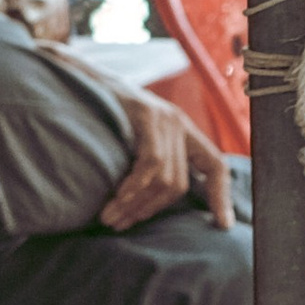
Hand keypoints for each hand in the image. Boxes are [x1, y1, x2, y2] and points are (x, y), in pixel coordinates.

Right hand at [101, 91, 232, 232]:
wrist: (80, 78)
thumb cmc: (103, 116)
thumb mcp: (132, 139)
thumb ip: (148, 163)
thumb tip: (147, 204)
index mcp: (183, 131)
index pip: (215, 166)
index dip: (221, 197)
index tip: (223, 226)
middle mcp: (179, 123)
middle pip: (179, 184)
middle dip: (150, 210)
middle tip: (121, 224)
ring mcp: (166, 118)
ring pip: (165, 179)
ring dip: (136, 205)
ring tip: (111, 219)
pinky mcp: (148, 115)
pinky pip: (151, 163)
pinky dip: (135, 187)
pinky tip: (117, 200)